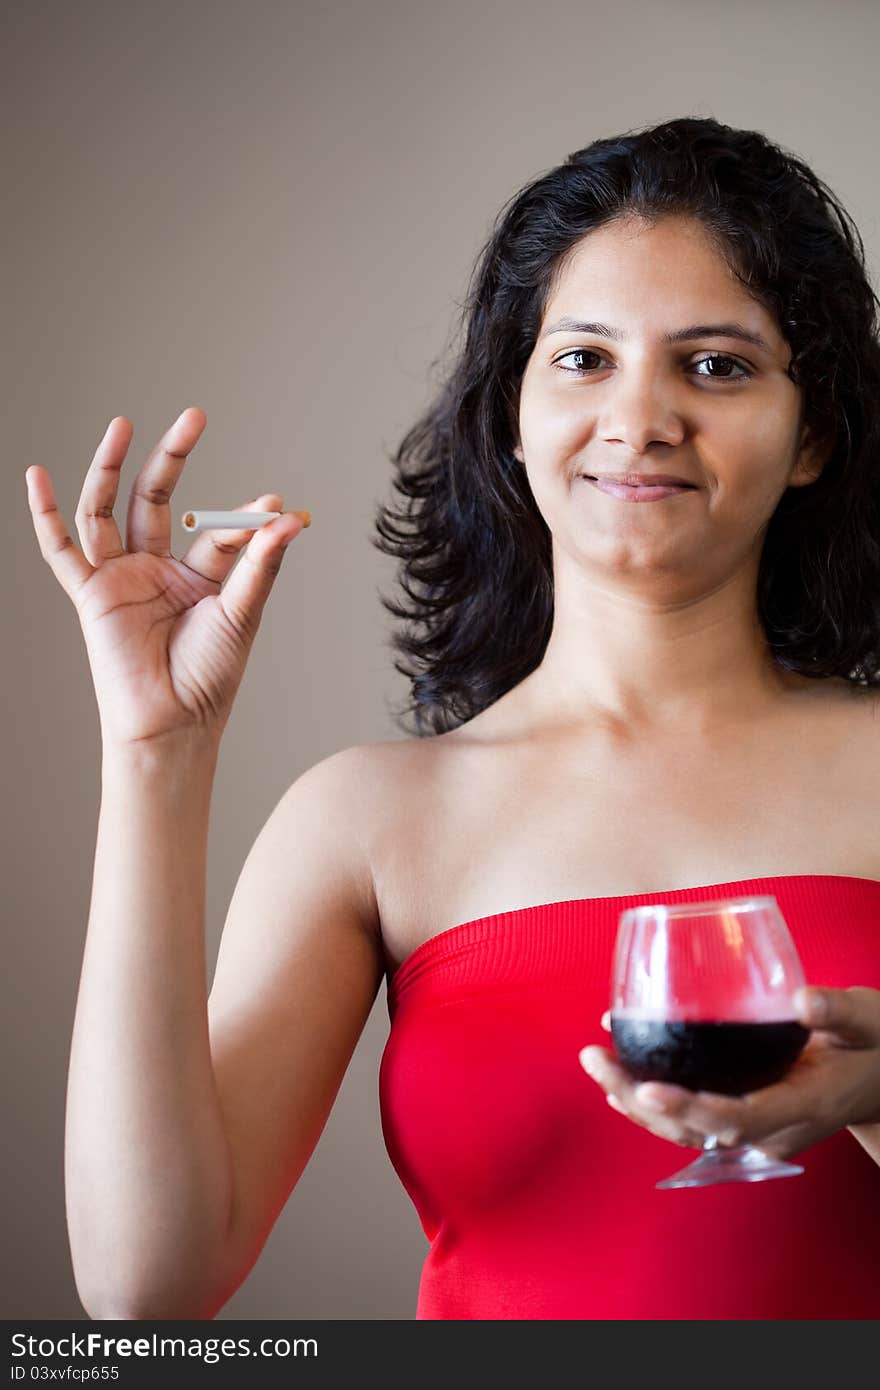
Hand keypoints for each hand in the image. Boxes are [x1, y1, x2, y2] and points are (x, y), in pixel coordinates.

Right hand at [26, 408, 308, 749]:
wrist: (173, 723)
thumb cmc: (210, 675)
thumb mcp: (241, 612)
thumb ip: (259, 562)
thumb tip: (290, 517)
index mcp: (198, 575)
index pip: (216, 528)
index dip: (241, 515)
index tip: (274, 505)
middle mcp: (156, 569)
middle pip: (156, 499)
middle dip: (172, 457)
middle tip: (194, 416)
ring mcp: (120, 578)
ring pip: (107, 509)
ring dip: (112, 468)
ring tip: (123, 425)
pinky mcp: (90, 595)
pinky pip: (61, 549)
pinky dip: (45, 514)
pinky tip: (37, 475)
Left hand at [578, 987, 879, 1159]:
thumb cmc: (879, 1047)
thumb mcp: (869, 1022)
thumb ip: (837, 1010)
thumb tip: (800, 999)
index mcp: (803, 1108)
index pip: (739, 1118)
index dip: (690, 1108)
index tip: (648, 1088)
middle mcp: (774, 1129)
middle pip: (698, 1129)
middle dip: (640, 1100)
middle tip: (595, 1058)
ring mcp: (759, 1130)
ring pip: (689, 1130)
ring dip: (637, 1101)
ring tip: (596, 1063)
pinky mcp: (748, 1116)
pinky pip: (696, 1117)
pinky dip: (656, 1100)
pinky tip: (625, 1073)